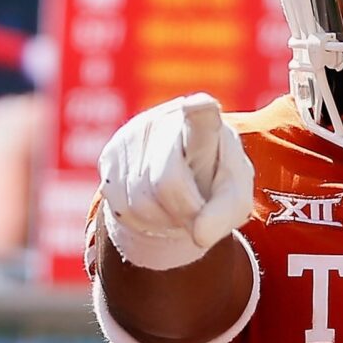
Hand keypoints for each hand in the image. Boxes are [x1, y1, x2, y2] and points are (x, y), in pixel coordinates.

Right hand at [99, 93, 254, 268]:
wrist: (182, 180)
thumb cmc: (215, 185)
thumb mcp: (234, 200)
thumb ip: (225, 215)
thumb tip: (199, 235)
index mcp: (206, 125)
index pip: (201, 116)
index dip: (199, 114)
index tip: (200, 106)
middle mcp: (165, 121)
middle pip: (167, 182)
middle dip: (185, 211)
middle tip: (198, 215)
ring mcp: (131, 137)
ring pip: (140, 201)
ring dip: (163, 218)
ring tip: (176, 205)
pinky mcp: (109, 157)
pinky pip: (121, 207)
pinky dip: (143, 220)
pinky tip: (155, 205)